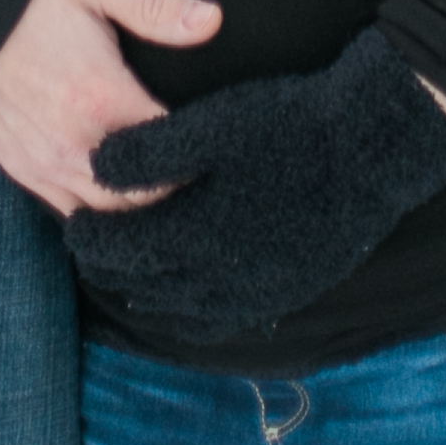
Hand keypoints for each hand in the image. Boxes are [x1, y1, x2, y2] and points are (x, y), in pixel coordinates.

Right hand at [0, 0, 220, 215]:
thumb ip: (155, 6)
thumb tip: (212, 20)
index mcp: (102, 97)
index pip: (171, 152)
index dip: (200, 151)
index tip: (216, 141)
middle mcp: (74, 143)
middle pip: (145, 198)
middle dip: (174, 185)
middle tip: (194, 166)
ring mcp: (43, 162)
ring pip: (108, 213)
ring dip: (137, 203)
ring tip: (159, 181)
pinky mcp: (19, 168)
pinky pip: (69, 211)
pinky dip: (97, 208)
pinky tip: (114, 188)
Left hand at [66, 27, 445, 340]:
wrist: (370, 150)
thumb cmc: (287, 126)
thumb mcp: (210, 125)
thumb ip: (145, 152)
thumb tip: (94, 167)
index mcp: (193, 234)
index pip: (119, 249)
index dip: (89, 235)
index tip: (75, 220)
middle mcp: (219, 278)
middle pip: (143, 282)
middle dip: (111, 263)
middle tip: (93, 242)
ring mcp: (253, 293)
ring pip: (178, 307)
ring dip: (147, 288)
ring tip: (130, 266)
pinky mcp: (282, 294)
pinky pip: (220, 319)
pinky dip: (190, 310)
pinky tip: (183, 292)